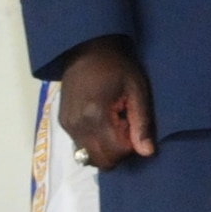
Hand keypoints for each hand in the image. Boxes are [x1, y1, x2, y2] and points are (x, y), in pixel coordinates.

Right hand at [58, 35, 156, 169]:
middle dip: (118, 151)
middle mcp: (77, 126)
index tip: (133, 125)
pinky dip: (95, 142)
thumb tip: (147, 153)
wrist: (87, 50)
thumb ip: (141, 122)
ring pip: (90, 157)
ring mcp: (67, 127)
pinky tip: (102, 122)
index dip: (131, 145)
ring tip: (114, 123)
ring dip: (106, 147)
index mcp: (95, 116)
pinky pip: (81, 147)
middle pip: (101, 161)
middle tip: (125, 126)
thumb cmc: (117, 67)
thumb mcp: (137, 89)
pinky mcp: (63, 125)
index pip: (116, 152)